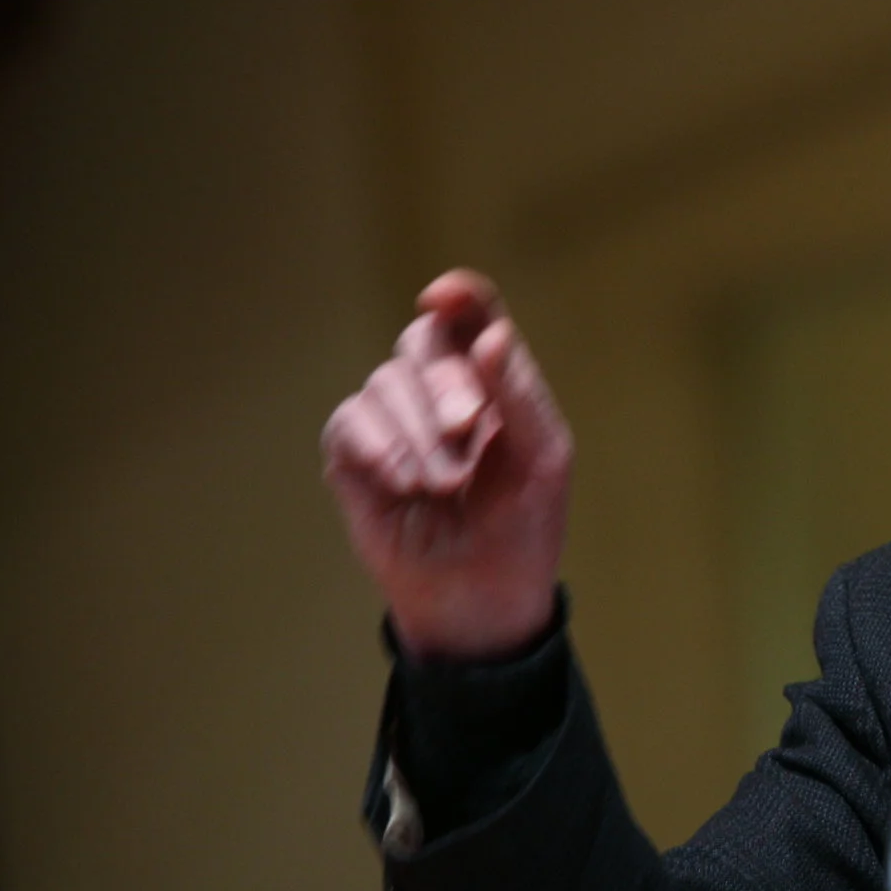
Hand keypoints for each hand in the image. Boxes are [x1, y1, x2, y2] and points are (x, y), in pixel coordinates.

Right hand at [321, 269, 572, 659]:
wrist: (483, 595)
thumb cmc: (524, 523)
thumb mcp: (541, 459)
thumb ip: (518, 395)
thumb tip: (492, 336)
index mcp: (493, 379)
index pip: (471, 315)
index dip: (457, 295)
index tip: (441, 296)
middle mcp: (439, 388)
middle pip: (422, 340)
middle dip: (444, 381)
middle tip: (466, 429)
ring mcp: (394, 419)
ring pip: (385, 382)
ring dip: (419, 433)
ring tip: (444, 485)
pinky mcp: (353, 455)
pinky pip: (349, 421)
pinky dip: (377, 447)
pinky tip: (403, 483)